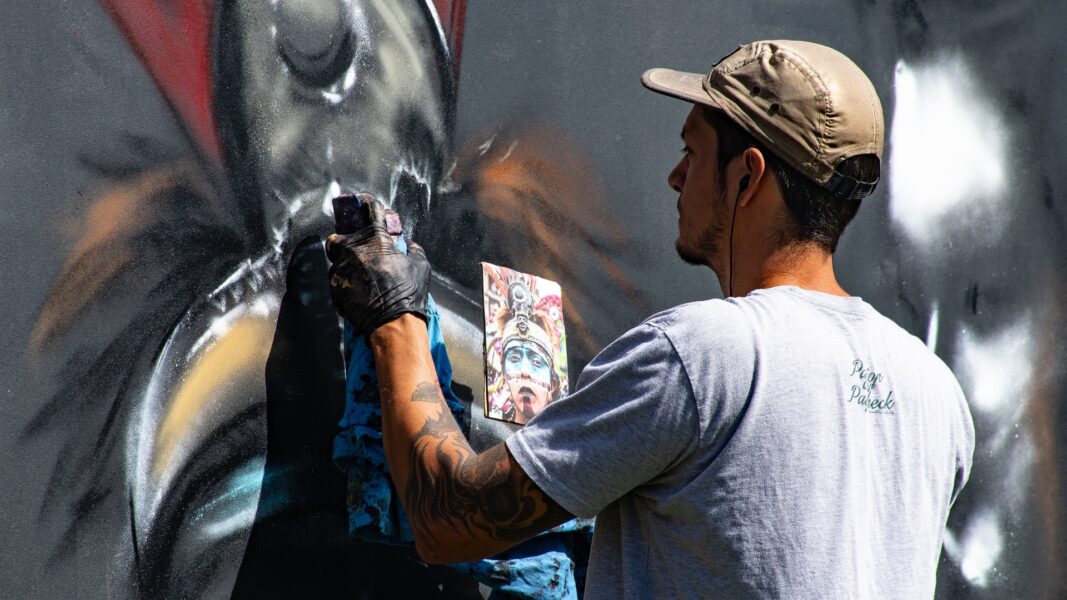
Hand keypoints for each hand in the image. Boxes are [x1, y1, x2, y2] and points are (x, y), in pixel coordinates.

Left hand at [326, 198, 430, 335]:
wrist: (393, 323)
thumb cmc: (409, 293)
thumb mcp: (420, 265)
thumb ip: (413, 249)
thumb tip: (409, 243)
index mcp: (375, 239)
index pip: (369, 211)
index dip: (369, 205)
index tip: (366, 203)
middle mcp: (353, 250)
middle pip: (338, 236)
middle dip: (345, 240)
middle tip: (357, 249)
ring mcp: (340, 270)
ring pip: (336, 261)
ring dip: (346, 264)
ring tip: (360, 275)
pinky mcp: (335, 288)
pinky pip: (337, 280)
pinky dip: (346, 283)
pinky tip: (359, 291)